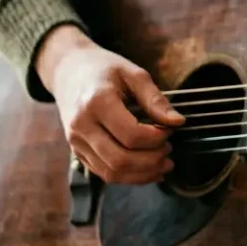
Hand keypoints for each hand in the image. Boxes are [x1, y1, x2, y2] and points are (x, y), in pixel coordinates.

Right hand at [36, 24, 184, 184]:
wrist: (68, 71)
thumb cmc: (104, 69)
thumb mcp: (133, 74)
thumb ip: (155, 99)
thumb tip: (178, 122)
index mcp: (97, 102)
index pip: (132, 135)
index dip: (157, 138)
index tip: (170, 130)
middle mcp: (82, 126)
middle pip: (120, 160)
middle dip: (151, 160)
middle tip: (168, 149)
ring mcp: (76, 142)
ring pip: (112, 173)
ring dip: (142, 174)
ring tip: (163, 163)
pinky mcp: (77, 152)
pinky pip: (104, 173)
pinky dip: (129, 177)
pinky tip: (147, 169)